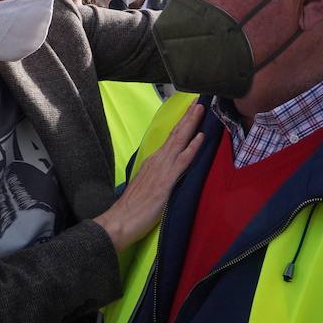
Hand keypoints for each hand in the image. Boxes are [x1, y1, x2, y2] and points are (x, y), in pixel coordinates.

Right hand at [94, 104, 205, 250]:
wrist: (121, 220)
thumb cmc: (131, 208)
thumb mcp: (144, 186)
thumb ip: (155, 177)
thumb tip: (164, 175)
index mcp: (152, 161)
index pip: (170, 139)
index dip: (181, 126)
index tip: (190, 113)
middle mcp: (157, 160)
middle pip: (175, 134)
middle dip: (188, 117)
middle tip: (198, 101)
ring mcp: (162, 168)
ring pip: (180, 140)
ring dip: (191, 124)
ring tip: (200, 109)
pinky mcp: (167, 180)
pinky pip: (183, 159)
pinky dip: (193, 146)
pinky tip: (201, 136)